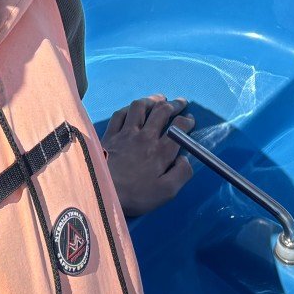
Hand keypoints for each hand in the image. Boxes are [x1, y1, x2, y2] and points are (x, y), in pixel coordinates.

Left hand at [101, 96, 193, 218]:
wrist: (103, 192)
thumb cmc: (136, 195)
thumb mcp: (167, 192)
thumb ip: (181, 173)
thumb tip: (185, 158)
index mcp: (161, 150)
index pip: (178, 128)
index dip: (187, 121)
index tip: (190, 119)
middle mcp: (145, 136)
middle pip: (162, 111)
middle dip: (175, 104)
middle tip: (181, 102)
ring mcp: (125, 133)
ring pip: (140, 107)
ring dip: (152, 100)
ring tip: (160, 99)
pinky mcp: (110, 134)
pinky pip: (120, 114)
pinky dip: (129, 108)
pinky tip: (132, 109)